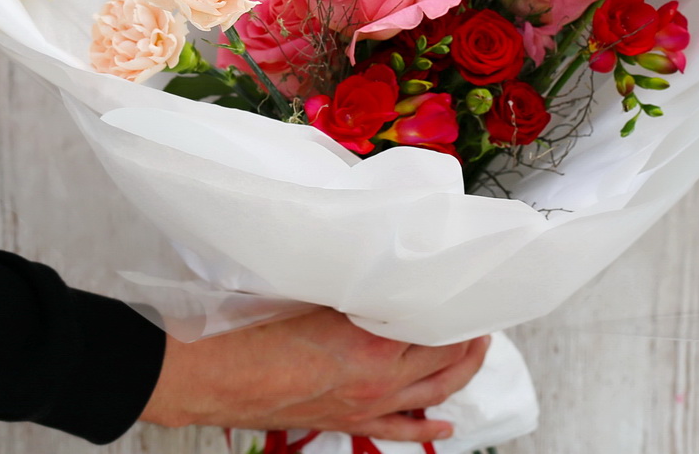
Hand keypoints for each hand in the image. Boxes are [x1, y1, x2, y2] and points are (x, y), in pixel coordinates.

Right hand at [138, 308, 489, 442]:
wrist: (218, 376)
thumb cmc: (256, 331)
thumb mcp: (316, 291)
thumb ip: (356, 285)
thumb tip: (380, 267)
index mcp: (374, 345)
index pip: (437, 328)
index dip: (459, 311)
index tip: (470, 291)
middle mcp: (379, 381)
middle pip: (444, 362)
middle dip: (469, 342)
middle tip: (480, 320)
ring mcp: (366, 406)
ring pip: (431, 395)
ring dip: (458, 375)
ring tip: (475, 354)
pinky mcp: (348, 422)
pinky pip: (399, 429)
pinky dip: (426, 429)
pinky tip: (444, 427)